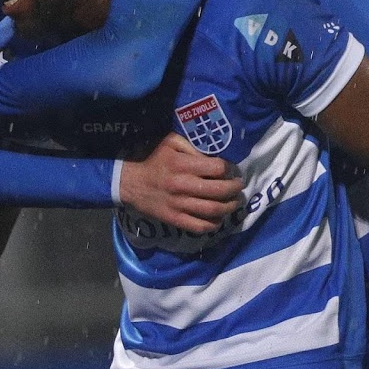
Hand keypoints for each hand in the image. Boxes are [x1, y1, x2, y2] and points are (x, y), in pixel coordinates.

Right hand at [119, 132, 241, 233]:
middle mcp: (182, 185)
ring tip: (234, 202)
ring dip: (229, 207)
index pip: (217, 169)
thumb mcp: (169, 142)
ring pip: (213, 210)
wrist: (129, 182)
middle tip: (239, 186)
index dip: (229, 169)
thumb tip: (213, 155)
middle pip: (219, 191)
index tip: (231, 169)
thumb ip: (191, 145)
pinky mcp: (174, 219)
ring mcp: (178, 204)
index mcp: (182, 164)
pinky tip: (218, 218)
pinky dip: (214, 224)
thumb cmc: (152, 159)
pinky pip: (200, 226)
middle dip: (235, 189)